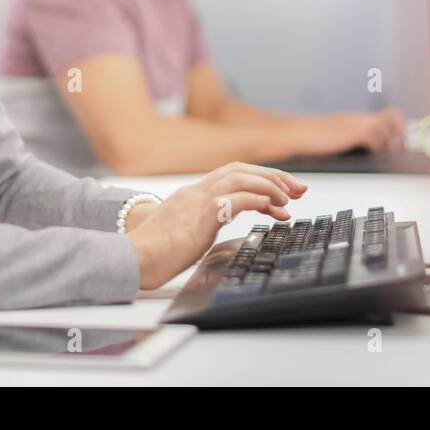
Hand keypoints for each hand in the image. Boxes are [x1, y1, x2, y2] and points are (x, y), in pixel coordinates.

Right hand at [124, 162, 306, 289]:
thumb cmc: (152, 254)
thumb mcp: (182, 233)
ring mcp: (197, 201)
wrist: (131, 259)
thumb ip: (200, 223)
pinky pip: (236, 198)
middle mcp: (195, 192)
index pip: (231, 174)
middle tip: (297, 189)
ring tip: (289, 199)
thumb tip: (219, 225)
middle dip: (273, 176)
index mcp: (191, 195)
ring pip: (241, 177)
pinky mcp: (200, 216)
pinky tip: (273, 208)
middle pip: (241, 169)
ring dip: (270, 185)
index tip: (282, 192)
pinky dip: (259, 199)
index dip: (259, 178)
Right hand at [289, 107, 405, 156]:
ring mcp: (358, 124)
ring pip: (387, 128)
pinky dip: (378, 147)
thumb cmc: (314, 137)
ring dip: (390, 142)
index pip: (389, 114)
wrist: (300, 133)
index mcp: (358, 118)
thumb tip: (367, 150)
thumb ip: (353, 140)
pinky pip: (376, 138)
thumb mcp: (338, 136)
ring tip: (386, 153)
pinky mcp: (354, 133)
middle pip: (394, 116)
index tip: (399, 139)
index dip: (398, 125)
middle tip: (398, 146)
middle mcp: (361, 118)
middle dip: (400, 132)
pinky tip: (371, 154)